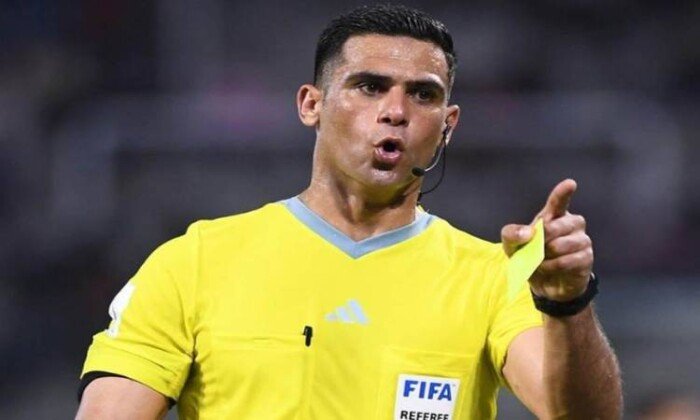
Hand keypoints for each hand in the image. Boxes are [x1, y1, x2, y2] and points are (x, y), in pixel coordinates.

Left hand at [501, 179, 592, 301]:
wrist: (543, 283)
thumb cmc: (529, 256)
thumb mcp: (511, 246)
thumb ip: (512, 234)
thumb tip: (528, 233)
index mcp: (553, 216)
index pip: (559, 202)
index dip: (563, 193)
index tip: (570, 184)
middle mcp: (572, 224)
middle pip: (559, 225)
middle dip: (543, 238)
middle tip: (536, 248)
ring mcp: (582, 240)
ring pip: (564, 244)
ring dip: (547, 255)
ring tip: (541, 261)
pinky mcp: (586, 258)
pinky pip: (568, 260)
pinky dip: (554, 266)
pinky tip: (549, 268)